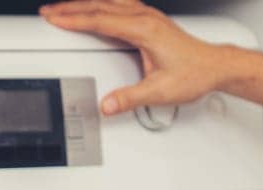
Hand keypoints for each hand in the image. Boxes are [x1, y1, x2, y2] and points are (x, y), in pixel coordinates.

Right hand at [41, 0, 228, 115]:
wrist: (214, 66)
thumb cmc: (193, 74)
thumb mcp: (159, 92)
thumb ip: (129, 98)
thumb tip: (106, 105)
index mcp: (143, 30)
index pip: (100, 21)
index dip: (74, 20)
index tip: (54, 19)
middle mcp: (145, 18)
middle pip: (100, 6)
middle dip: (71, 8)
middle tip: (48, 11)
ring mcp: (148, 15)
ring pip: (108, 2)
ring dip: (83, 3)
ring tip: (62, 7)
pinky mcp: (150, 18)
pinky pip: (118, 3)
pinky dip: (100, 3)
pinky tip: (94, 4)